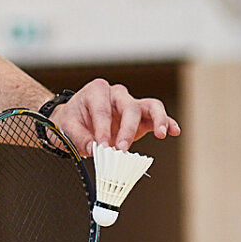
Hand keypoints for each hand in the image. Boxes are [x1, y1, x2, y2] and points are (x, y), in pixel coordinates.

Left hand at [48, 78, 179, 151]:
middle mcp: (116, 94)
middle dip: (126, 129)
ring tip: (161, 133)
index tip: (102, 146)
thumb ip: (79, 138)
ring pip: (150, 106)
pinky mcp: (141, 118)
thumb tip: (94, 149)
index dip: (103, 129)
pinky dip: (167, 123)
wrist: (74, 121)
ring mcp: (131, 105)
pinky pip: (156, 117)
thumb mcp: (66, 127)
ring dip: (158, 119)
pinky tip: (174, 131)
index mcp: (96, 91)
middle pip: (129, 107)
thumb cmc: (72, 119)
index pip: (102, 110)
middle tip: (121, 148)